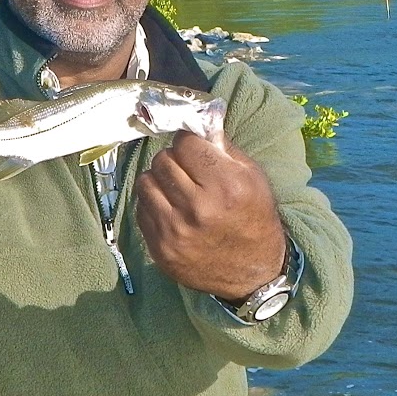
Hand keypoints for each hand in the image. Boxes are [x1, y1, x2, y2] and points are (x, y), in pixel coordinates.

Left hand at [134, 130, 286, 302]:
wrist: (253, 273)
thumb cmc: (255, 217)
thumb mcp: (252, 176)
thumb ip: (222, 147)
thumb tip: (194, 122)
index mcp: (226, 187)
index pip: (185, 143)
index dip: (189, 142)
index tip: (195, 149)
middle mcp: (198, 209)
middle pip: (162, 160)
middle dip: (174, 159)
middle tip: (187, 170)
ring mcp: (175, 231)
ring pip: (145, 181)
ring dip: (159, 180)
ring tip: (176, 189)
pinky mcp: (159, 248)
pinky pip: (141, 208)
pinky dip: (154, 204)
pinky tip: (172, 209)